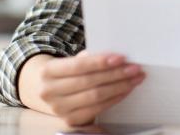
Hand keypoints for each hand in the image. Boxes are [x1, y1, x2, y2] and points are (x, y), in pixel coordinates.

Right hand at [18, 50, 145, 125]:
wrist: (45, 90)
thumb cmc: (65, 71)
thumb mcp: (70, 60)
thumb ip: (88, 58)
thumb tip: (116, 58)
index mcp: (48, 71)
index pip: (78, 66)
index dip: (100, 62)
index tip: (121, 58)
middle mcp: (49, 92)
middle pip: (89, 82)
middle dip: (116, 74)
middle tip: (134, 68)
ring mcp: (59, 109)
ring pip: (95, 97)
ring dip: (119, 87)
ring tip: (134, 78)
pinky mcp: (70, 120)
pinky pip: (98, 109)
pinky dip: (114, 98)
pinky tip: (125, 90)